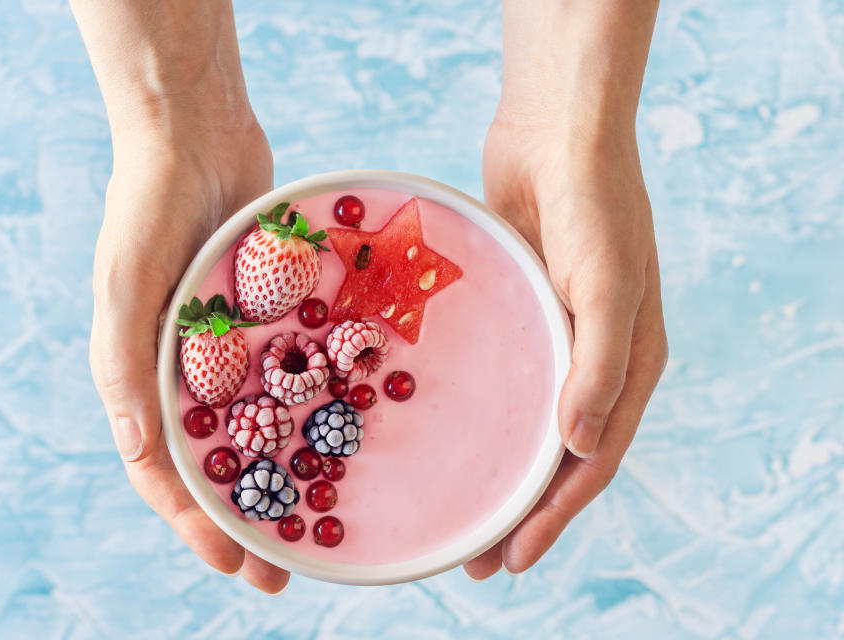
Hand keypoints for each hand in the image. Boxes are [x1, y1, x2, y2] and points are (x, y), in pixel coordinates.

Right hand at [89, 119, 289, 593]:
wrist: (197, 130)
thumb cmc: (150, 205)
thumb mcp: (126, 284)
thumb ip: (126, 365)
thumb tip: (140, 450)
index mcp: (144, 374)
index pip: (165, 470)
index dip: (197, 523)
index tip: (238, 563)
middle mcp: (188, 370)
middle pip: (220, 461)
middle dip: (249, 517)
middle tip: (286, 568)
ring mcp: (233, 346)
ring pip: (263, 424)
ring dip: (287, 472)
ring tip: (323, 517)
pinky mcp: (271, 315)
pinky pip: (295, 368)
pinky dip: (314, 403)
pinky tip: (351, 433)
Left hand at [463, 113, 667, 577]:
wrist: (556, 132)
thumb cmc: (593, 205)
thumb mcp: (605, 285)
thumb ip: (598, 365)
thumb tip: (581, 450)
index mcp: (627, 365)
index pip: (592, 461)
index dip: (555, 515)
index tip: (514, 558)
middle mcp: (591, 360)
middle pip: (555, 454)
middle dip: (520, 510)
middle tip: (475, 559)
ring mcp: (551, 336)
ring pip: (522, 422)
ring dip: (495, 469)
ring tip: (457, 514)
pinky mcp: (515, 311)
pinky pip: (497, 375)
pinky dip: (478, 412)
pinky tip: (444, 430)